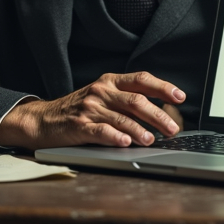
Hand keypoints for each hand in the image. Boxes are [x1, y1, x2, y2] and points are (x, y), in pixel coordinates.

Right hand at [0, 71, 185, 149]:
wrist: (43, 119)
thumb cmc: (78, 109)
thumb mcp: (102, 97)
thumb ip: (126, 101)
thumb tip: (160, 113)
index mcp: (110, 81)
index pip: (141, 80)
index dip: (162, 87)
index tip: (180, 96)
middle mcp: (101, 91)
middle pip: (136, 100)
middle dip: (158, 115)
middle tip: (173, 128)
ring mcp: (89, 108)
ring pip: (121, 117)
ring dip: (139, 130)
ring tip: (152, 139)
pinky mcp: (78, 126)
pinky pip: (100, 131)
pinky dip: (114, 137)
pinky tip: (125, 143)